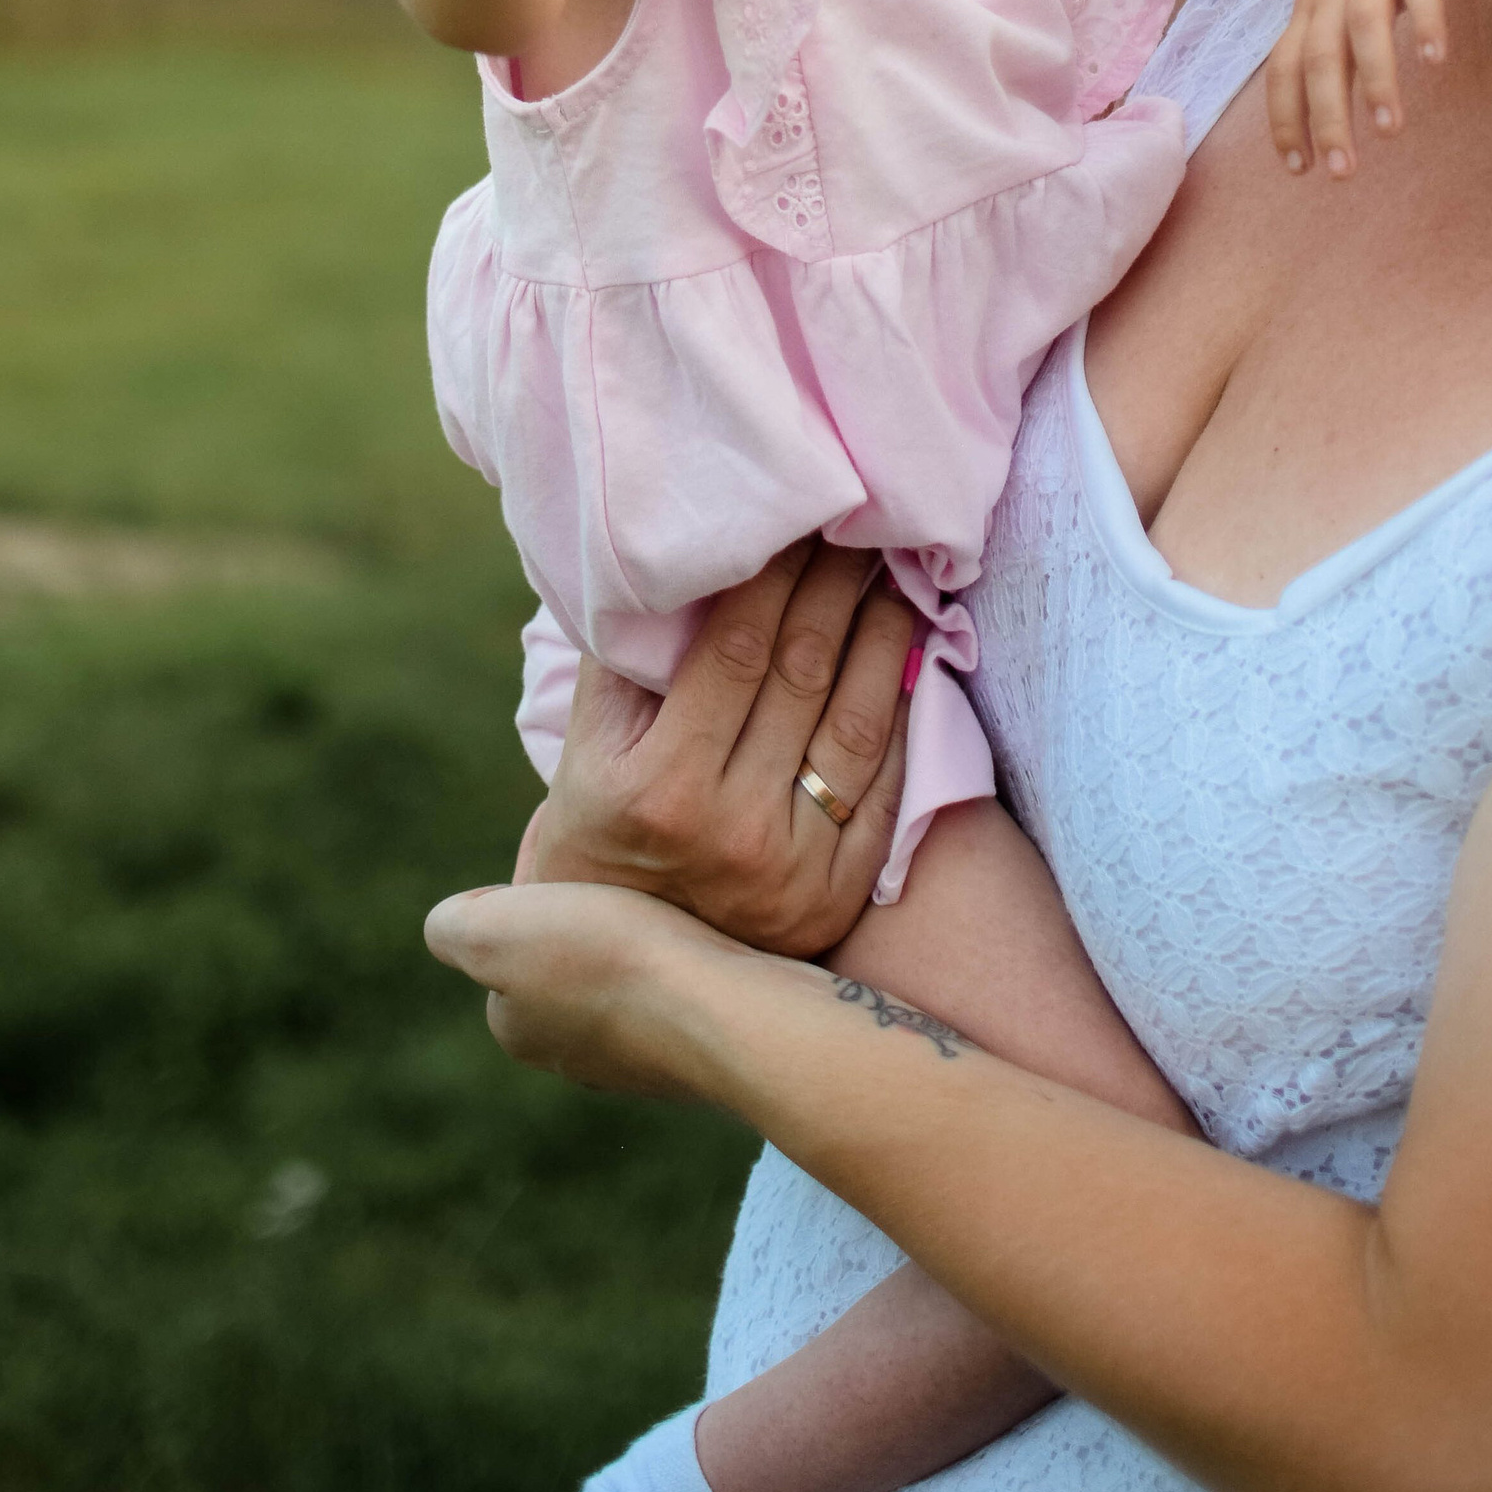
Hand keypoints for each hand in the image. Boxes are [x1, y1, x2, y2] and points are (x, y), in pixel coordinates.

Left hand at [427, 874, 753, 1102]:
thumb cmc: (609, 959)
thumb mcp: (499, 929)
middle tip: (623, 867)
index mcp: (519, 1029)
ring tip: (669, 895)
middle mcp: (573, 1057)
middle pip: (572, 953)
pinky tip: (707, 930)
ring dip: (644, 934)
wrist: (726, 1010)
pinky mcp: (705, 1049)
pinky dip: (691, 955)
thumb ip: (454, 926)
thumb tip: (452, 922)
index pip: (515, 936)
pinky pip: (686, 984)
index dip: (539, 883)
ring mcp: (644, 1060)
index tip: (573, 854)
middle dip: (590, 911)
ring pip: (630, 969)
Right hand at [529, 542, 917, 956]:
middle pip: (803, 672)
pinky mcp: (836, 896)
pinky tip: (908, 659)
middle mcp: (729, 829)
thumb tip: (678, 563)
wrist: (623, 975)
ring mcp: (792, 869)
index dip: (778, 571)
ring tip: (894, 575)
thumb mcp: (584, 752)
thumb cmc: (598, 835)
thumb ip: (625, 662)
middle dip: (837, 583)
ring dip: (883, 636)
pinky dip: (901, 713)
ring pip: (856, 722)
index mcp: (658, 786)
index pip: (735, 648)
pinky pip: (884, 787)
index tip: (802, 516)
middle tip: (861, 521)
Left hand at [1264, 0, 1462, 176]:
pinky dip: (1426, 21)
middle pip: (1320, 58)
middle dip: (1328, 117)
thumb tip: (1325, 118)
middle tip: (1343, 172)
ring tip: (1391, 131)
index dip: (1287, 119)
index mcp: (1311, 9)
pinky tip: (1436, 59)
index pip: (1285, 70)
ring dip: (1375, 80)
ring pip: (1364, 26)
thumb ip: (1333, 52)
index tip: (1298, 169)